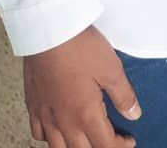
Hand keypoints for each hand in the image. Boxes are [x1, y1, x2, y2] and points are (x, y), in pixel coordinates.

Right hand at [23, 26, 139, 146]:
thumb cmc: (81, 47)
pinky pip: (38, 133)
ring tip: (88, 139)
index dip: (120, 146)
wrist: (48, 30)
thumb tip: (134, 115)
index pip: (104, 144)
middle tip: (113, 139)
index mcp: (85, 115)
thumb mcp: (111, 68)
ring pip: (58, 147)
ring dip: (76, 147)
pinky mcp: (32, 103)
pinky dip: (50, 138)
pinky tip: (58, 129)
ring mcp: (45, 114)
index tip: (129, 140)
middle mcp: (63, 122)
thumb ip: (123, 95)